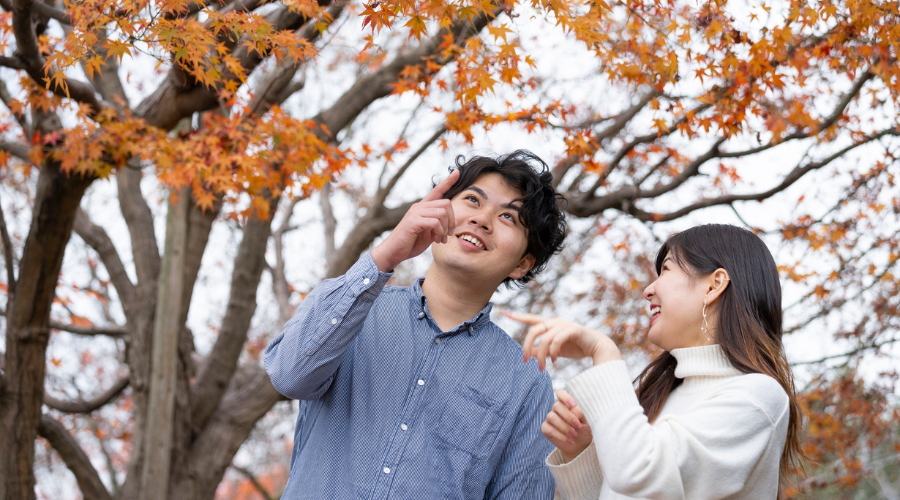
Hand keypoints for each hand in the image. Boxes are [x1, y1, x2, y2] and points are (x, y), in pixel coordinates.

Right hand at [370, 169, 459, 271]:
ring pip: (442, 213)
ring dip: (446, 229)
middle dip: (452, 220)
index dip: (448, 181)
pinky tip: (435, 240)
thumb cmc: (410, 243)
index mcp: (422, 208)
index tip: (457, 172)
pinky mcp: (413, 221)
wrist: (393, 252)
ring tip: (440, 239)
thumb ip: (438, 224)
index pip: (437, 191)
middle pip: (446, 204)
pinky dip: (439, 233)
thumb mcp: (428, 232)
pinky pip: (436, 222)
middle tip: (448, 235)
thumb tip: (454, 221)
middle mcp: (418, 207)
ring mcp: (415, 213)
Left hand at [505, 311, 620, 369]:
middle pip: (534, 330)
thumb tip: (530, 353)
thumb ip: (543, 350)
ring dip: (540, 356)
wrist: (597, 348)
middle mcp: (556, 322)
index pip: (531, 319)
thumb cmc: (576, 348)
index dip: (518, 316)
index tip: (504, 313)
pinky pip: (556, 341)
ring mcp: (564, 325)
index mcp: (550, 324)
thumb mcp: (555, 351)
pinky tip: (555, 362)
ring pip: (544, 338)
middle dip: (527, 346)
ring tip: (542, 367)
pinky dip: (553, 353)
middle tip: (526, 361)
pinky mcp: (573, 330)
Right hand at [542, 389, 592, 462]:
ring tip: (574, 434)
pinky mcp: (546, 429)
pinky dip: (560, 435)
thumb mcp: (589, 420)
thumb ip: (582, 412)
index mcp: (567, 404)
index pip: (561, 393)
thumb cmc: (586, 429)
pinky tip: (569, 440)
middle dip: (568, 416)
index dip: (565, 397)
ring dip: (564, 426)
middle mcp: (557, 409)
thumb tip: (573, 410)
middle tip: (578, 425)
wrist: (582, 445)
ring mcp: (550, 418)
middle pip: (556, 406)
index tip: (573, 405)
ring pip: (551, 417)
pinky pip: (548, 429)